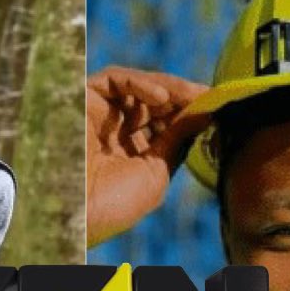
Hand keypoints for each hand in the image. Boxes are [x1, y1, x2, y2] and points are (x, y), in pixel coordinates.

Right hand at [87, 66, 210, 246]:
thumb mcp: (157, 172)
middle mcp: (116, 134)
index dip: (191, 115)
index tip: (217, 107)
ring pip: (139, 88)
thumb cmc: (114, 204)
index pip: (167, 125)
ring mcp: (100, 116)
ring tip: (191, 96)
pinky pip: (116, 80)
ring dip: (168, 89)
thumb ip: (180, 138)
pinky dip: (141, 83)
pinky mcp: (83, 99)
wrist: (73, 210)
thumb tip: (207, 109)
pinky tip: (162, 98)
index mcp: (133, 157)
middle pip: (155, 104)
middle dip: (183, 100)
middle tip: (208, 97)